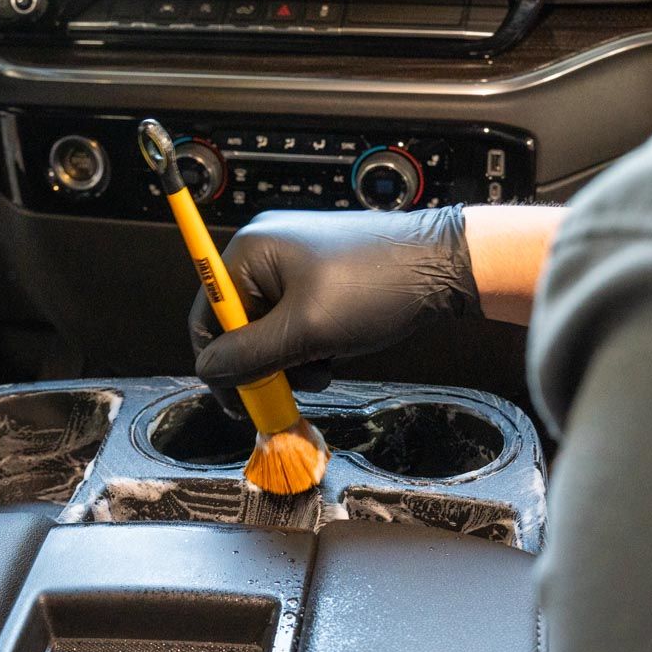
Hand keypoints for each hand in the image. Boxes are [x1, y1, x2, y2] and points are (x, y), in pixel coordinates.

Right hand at [189, 205, 478, 414]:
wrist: (444, 265)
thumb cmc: (376, 287)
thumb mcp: (306, 331)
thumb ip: (250, 356)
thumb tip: (208, 371)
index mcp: (250, 251)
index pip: (207, 314)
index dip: (219, 363)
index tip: (239, 401)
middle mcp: (265, 251)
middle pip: (239, 326)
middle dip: (267, 362)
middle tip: (296, 383)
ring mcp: (293, 262)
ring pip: (270, 330)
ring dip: (293, 358)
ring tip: (327, 361)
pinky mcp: (319, 275)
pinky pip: (295, 320)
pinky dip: (311, 343)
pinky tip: (338, 348)